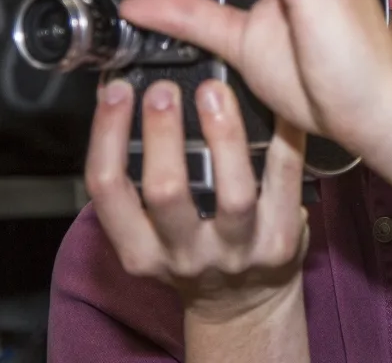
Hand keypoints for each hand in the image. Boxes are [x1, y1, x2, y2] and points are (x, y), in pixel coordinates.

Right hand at [85, 73, 309, 322]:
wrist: (245, 303)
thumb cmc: (194, 251)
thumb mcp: (149, 230)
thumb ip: (139, 175)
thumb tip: (125, 94)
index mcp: (140, 248)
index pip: (108, 189)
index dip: (106, 135)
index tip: (115, 91)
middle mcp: (184, 254)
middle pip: (166, 191)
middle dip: (161, 133)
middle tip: (163, 89)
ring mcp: (236, 251)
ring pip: (232, 194)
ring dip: (223, 136)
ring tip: (214, 91)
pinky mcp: (280, 243)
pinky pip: (285, 181)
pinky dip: (283, 139)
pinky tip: (277, 106)